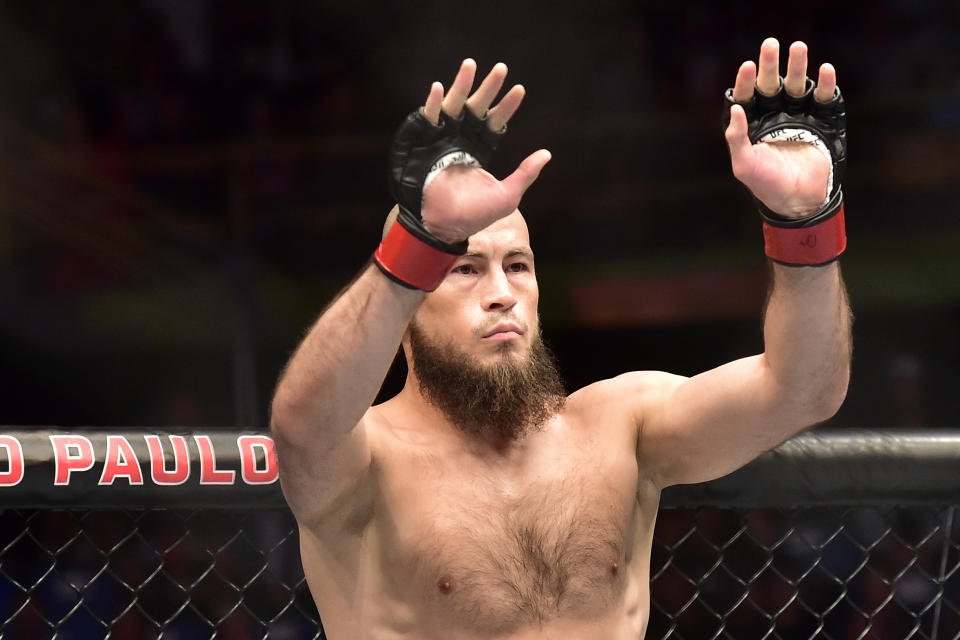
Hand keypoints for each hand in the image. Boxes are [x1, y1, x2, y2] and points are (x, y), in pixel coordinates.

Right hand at [419, 59, 550, 241]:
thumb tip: (547, 154)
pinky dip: (432, 103)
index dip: (507, 105)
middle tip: (501, 69)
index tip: (519, 89)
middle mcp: (462, 140)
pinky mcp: (424, 144)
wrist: (445, 226)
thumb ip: (525, 174)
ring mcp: (442, 140)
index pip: (495, 121)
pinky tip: (438, 88)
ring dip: (461, 85)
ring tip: (470, 65)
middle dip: (488, 88)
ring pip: (453, 106)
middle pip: (476, 107)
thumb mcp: (507, 195)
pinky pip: (428, 119)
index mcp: (480, 149)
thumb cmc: (476, 216)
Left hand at [725, 39, 836, 216]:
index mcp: (752, 125)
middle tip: (770, 44)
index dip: (746, 81)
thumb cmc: (766, 185)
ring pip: (796, 86)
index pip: (746, 97)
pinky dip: (825, 84)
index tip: (747, 66)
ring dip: (797, 67)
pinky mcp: (822, 121)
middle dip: (770, 65)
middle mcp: (774, 116)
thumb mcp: (744, 165)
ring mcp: (799, 117)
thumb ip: (736, 138)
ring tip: (798, 47)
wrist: (799, 201)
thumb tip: (735, 109)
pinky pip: (823, 99)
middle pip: (770, 84)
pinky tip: (825, 70)